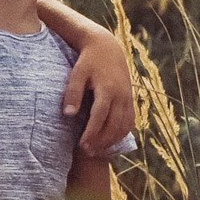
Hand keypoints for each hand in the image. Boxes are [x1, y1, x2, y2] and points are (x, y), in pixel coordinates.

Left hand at [63, 36, 134, 153]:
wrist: (107, 47)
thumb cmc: (87, 61)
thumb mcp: (77, 73)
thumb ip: (73, 93)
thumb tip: (68, 114)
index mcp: (107, 88)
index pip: (100, 116)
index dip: (92, 132)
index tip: (82, 145)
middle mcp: (121, 95)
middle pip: (114, 124)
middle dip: (101, 141)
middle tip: (87, 152)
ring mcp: (128, 97)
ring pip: (124, 125)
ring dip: (112, 140)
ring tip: (97, 151)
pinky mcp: (130, 99)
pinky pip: (130, 121)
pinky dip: (121, 133)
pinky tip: (110, 142)